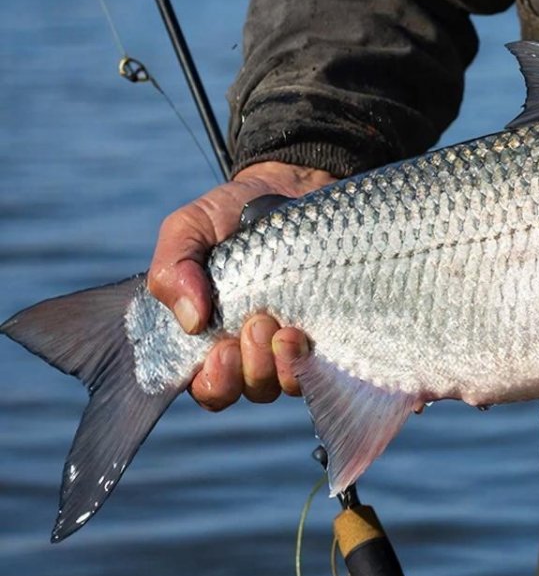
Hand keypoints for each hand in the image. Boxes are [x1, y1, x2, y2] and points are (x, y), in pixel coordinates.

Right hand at [146, 161, 335, 409]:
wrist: (293, 186)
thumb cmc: (233, 212)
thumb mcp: (189, 228)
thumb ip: (173, 268)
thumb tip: (191, 321)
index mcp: (212, 334)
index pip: (209, 386)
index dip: (214, 382)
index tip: (221, 350)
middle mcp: (253, 348)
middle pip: (250, 389)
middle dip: (251, 368)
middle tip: (257, 323)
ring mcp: (293, 342)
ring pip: (287, 383)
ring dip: (283, 365)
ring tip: (286, 329)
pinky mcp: (329, 331)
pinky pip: (325, 367)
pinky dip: (314, 360)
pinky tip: (309, 336)